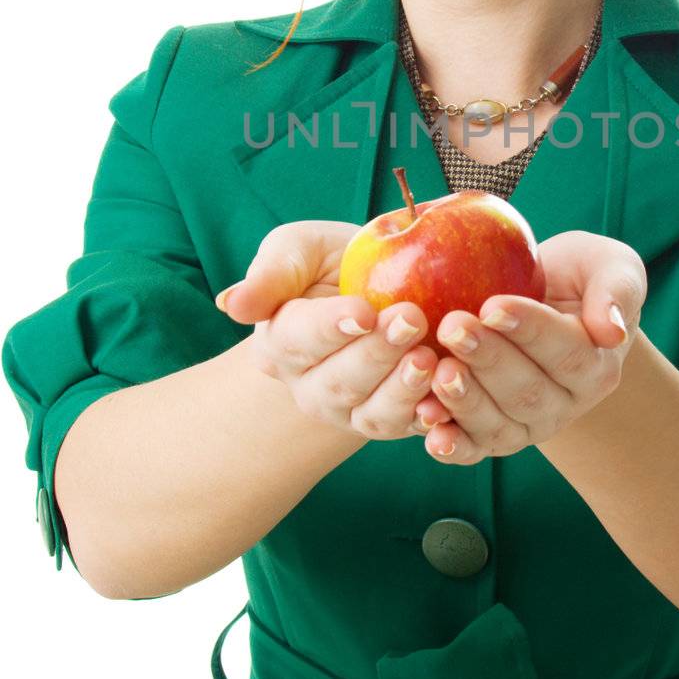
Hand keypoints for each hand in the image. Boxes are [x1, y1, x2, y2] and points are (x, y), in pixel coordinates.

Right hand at [214, 221, 438, 439]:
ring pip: (372, 413)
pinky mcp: (393, 421)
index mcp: (279, 343)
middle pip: (339, 381)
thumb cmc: (336, 264)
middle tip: (412, 318)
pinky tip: (447, 399)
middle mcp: (310, 386)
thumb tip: (230, 304)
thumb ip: (271, 272)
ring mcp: (351, 411)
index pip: (299, 339)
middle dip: (377, 353)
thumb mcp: (300, 249)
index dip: (331, 327)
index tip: (364, 311)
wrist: (383, 287)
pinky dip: (430, 418)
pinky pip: (409, 429)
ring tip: (429, 359)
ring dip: (402, 389)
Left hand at [412, 230, 647, 463]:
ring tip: (437, 370)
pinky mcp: (492, 436)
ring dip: (465, 401)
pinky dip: (450, 443)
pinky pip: (472, 448)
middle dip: (488, 360)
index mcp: (596, 365)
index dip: (530, 331)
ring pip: (498, 425)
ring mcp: (527, 426)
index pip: (566, 353)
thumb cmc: (576, 278)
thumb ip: (617, 291)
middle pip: (528, 392)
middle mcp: (564, 404)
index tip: (493, 304)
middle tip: (452, 326)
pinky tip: (426, 423)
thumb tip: (611, 330)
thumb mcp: (609, 267)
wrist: (545, 303)